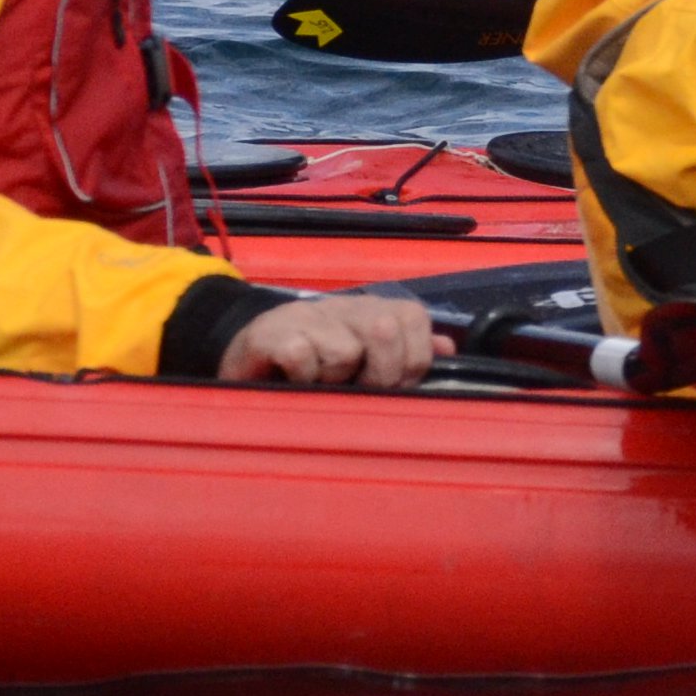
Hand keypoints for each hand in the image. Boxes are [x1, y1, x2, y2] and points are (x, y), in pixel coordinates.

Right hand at [218, 294, 448, 390]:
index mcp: (374, 310)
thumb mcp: (365, 360)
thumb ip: (408, 352)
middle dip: (380, 374)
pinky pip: (303, 356)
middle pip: (386, 331)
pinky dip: (302, 376)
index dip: (413, 359)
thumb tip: (448, 349)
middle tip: (357, 389)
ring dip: (333, 378)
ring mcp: (309, 315)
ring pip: (345, 351)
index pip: (413, 318)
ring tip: (318, 382)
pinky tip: (293, 380)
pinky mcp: (273, 331)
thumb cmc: (315, 363)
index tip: (395, 383)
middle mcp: (346, 306)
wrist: (247, 354)